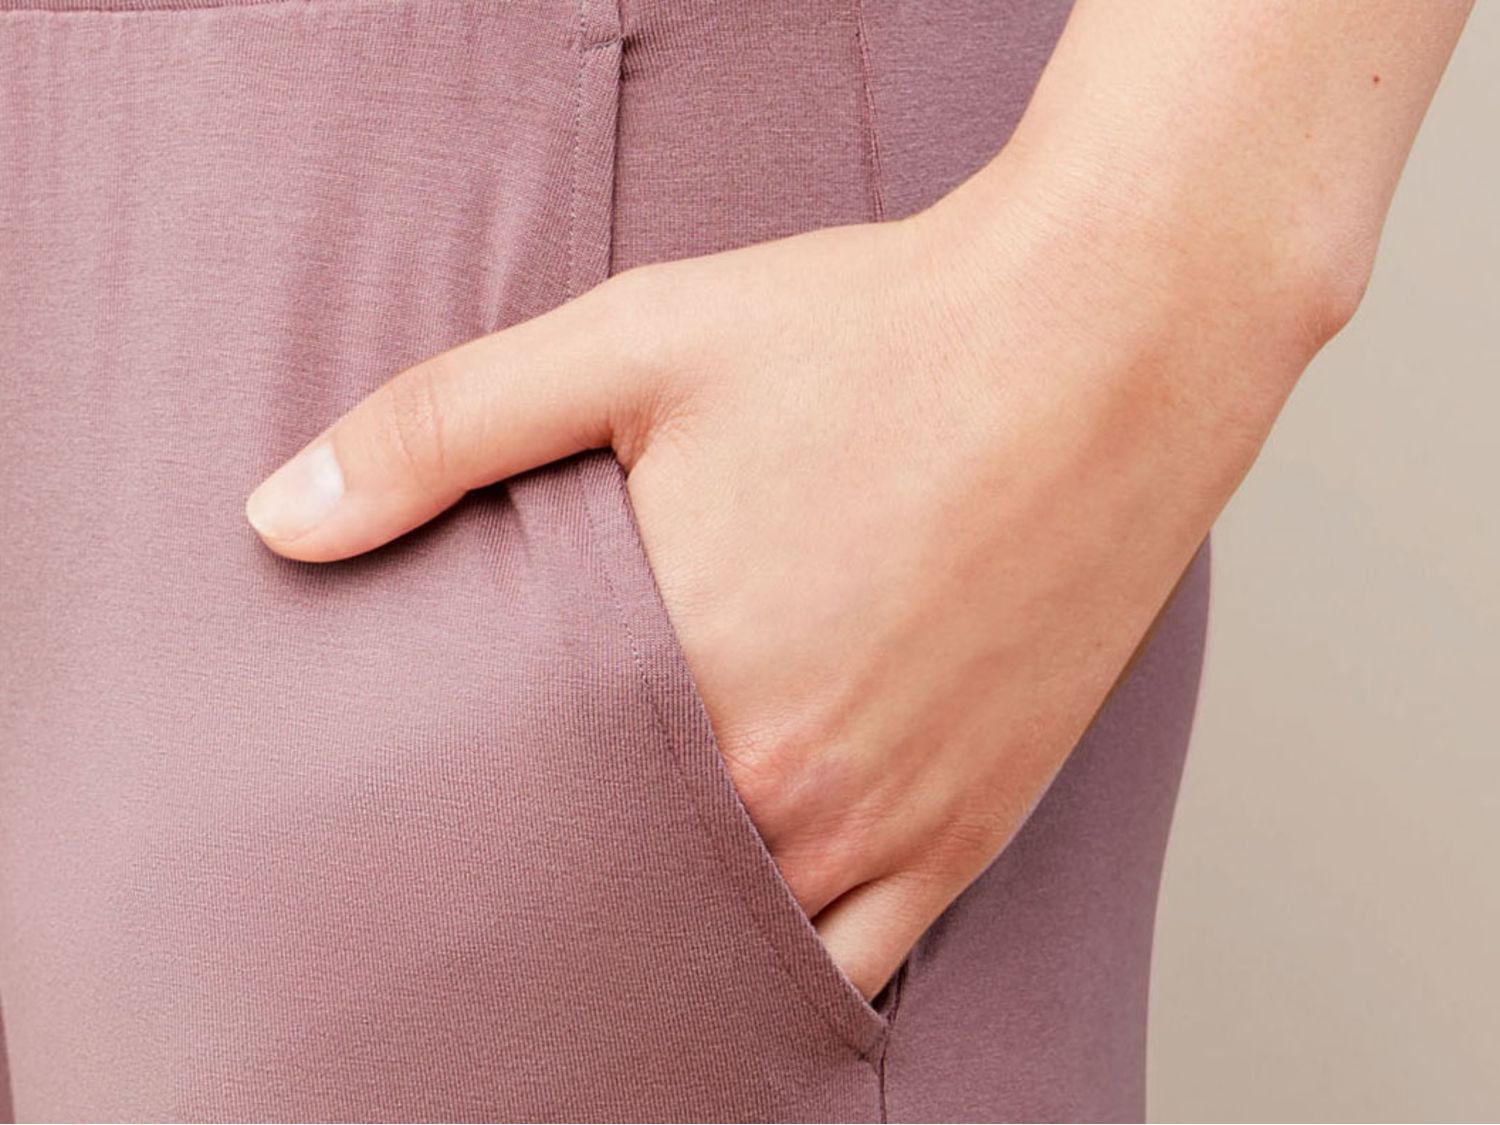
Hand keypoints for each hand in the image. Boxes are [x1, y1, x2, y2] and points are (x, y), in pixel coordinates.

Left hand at [243, 162, 1317, 1001]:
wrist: (1110, 333)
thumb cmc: (878, 332)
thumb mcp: (638, 342)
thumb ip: (445, 429)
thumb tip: (279, 515)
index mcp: (687, 671)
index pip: (519, 818)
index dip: (453, 846)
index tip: (413, 862)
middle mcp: (791, 780)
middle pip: (620, 898)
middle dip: (548, 904)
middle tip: (484, 909)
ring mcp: (896, 818)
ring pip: (737, 952)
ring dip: (661, 950)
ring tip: (596, 946)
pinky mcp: (977, 821)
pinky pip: (862, 962)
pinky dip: (789, 975)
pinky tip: (737, 959)